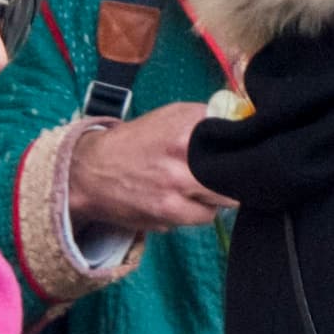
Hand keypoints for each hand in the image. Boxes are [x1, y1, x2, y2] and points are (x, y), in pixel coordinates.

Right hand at [67, 104, 234, 234]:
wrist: (91, 173)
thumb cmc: (134, 142)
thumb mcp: (168, 115)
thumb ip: (205, 116)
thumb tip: (240, 120)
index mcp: (184, 131)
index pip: (235, 140)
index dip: (242, 146)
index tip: (242, 148)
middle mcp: (182, 162)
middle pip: (234, 175)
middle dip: (234, 174)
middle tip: (228, 172)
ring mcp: (175, 193)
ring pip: (222, 202)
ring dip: (217, 197)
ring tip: (203, 188)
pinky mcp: (167, 217)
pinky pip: (202, 218)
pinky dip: (198, 212)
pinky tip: (186, 202)